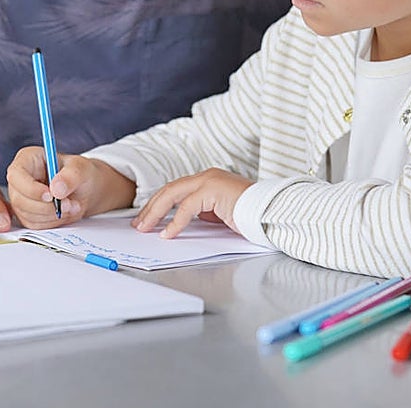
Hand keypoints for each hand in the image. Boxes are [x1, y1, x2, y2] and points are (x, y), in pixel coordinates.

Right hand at [6, 147, 135, 228]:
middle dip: (46, 207)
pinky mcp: (27, 214)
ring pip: (27, 214)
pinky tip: (65, 212)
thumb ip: (70, 176)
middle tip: (69, 204)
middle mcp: (20, 179)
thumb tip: (56, 189)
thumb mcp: (81, 168)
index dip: (30, 188)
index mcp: (27, 160)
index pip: (16, 175)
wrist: (85, 189)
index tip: (50, 196)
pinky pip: (34, 224)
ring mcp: (21, 198)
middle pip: (19, 199)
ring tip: (73, 206)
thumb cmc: (79, 173)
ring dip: (52, 215)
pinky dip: (53, 222)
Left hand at [132, 168, 252, 238]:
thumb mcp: (220, 215)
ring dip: (156, 212)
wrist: (272, 212)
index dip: (158, 204)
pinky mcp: (213, 190)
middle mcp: (206, 176)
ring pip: (173, 194)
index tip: (147, 219)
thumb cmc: (252, 216)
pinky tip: (168, 234)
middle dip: (151, 207)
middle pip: (169, 190)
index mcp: (208, 180)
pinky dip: (176, 222)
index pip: (175, 190)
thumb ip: (203, 214)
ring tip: (145, 227)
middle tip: (138, 224)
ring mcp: (209, 181)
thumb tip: (182, 224)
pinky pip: (187, 207)